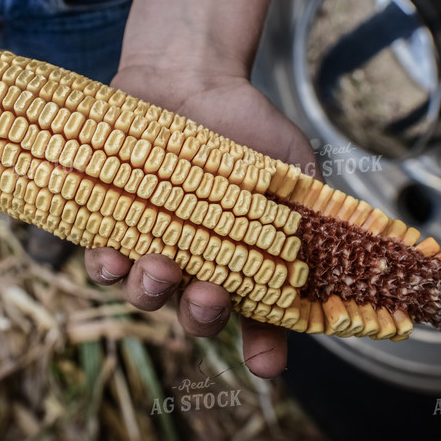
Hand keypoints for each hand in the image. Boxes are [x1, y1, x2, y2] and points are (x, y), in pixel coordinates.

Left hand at [84, 62, 316, 377]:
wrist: (191, 77)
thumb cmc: (247, 127)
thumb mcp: (292, 168)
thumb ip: (310, 212)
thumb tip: (338, 254)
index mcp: (243, 262)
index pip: (256, 321)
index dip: (262, 348)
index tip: (265, 363)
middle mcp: (196, 265)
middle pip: (195, 315)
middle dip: (201, 314)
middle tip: (208, 293)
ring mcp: (152, 246)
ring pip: (145, 294)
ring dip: (150, 292)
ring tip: (158, 265)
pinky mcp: (110, 222)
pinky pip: (102, 259)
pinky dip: (105, 264)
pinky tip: (110, 253)